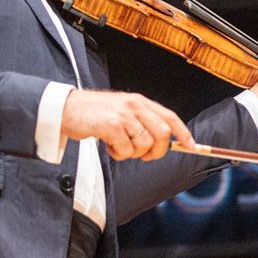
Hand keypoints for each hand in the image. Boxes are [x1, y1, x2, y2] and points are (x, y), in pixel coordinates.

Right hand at [60, 89, 193, 160]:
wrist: (66, 108)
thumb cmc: (94, 113)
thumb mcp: (122, 110)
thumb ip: (141, 121)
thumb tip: (163, 141)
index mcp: (139, 101)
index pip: (169, 117)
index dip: (183, 132)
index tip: (191, 146)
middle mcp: (134, 105)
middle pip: (162, 133)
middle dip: (157, 151)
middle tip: (145, 156)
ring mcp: (123, 115)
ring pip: (144, 144)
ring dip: (133, 153)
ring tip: (119, 147)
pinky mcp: (111, 125)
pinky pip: (126, 150)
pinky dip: (119, 154)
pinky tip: (109, 145)